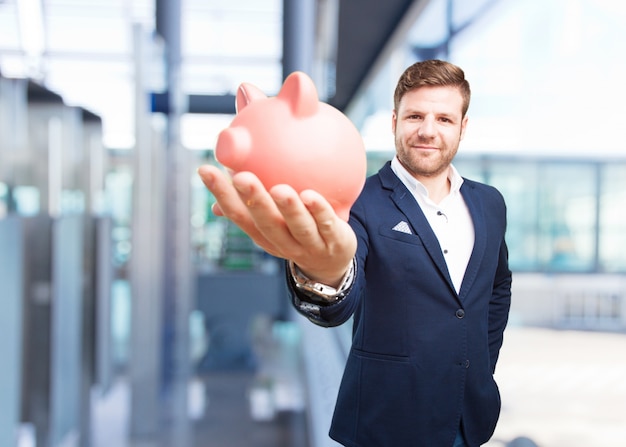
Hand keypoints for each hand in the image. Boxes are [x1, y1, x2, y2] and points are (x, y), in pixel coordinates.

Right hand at [197, 165, 356, 285]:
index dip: (222, 195)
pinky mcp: (334, 242)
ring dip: (288, 209)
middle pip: (266, 224)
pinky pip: (326, 225)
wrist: (332, 264)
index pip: (238, 215)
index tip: (205, 170)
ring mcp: (309, 245)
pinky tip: (311, 195)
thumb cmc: (297, 231)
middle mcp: (282, 242)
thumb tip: (226, 167)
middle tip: (241, 177)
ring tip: (279, 190)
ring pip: (298, 228)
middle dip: (253, 202)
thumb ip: (254, 198)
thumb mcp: (274, 219)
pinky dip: (319, 211)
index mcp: (262, 234)